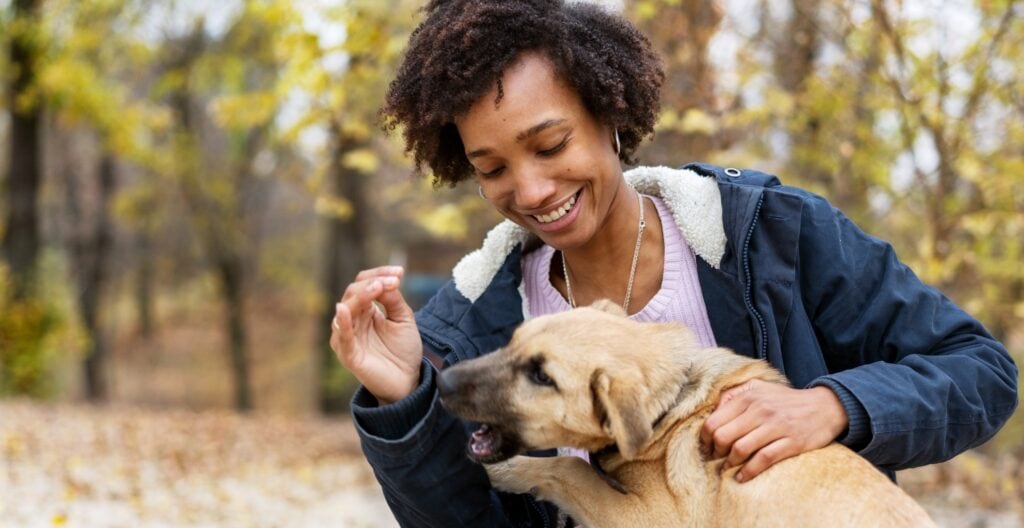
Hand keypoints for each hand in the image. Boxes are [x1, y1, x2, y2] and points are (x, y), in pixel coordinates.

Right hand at [331, 266, 422, 404]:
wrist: (408, 381)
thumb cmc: (403, 350)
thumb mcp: (403, 318)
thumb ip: (394, 299)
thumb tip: (388, 279)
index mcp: (365, 310)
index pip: (363, 283)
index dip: (379, 274)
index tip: (399, 272)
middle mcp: (352, 321)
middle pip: (353, 293)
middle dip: (372, 284)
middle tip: (392, 282)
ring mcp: (348, 337)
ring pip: (346, 310)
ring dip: (361, 297)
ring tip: (377, 288)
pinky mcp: (348, 355)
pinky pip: (342, 337)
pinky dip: (342, 323)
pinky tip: (345, 310)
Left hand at [699, 380, 847, 482]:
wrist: (825, 406)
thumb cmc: (786, 400)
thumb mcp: (759, 388)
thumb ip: (734, 396)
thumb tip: (712, 412)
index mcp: (748, 397)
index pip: (714, 421)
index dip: (705, 439)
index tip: (706, 447)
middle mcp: (760, 410)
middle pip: (723, 436)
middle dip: (715, 452)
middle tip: (716, 459)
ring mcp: (776, 426)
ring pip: (740, 449)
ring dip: (730, 463)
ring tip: (729, 467)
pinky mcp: (792, 442)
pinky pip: (763, 459)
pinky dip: (749, 471)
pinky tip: (742, 477)